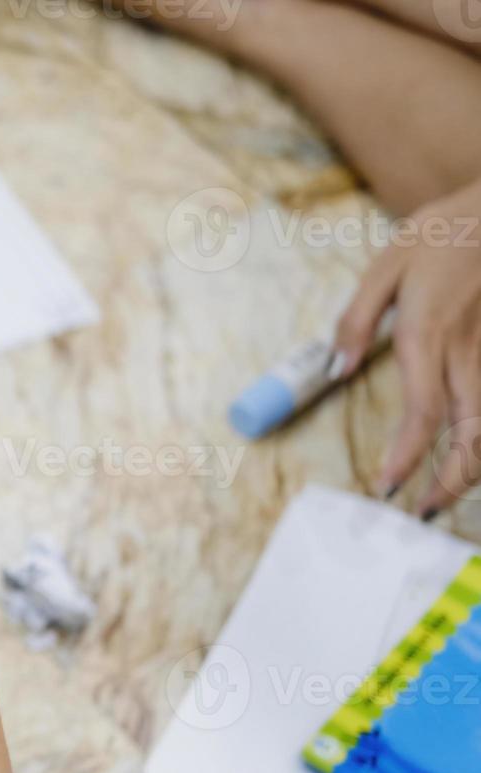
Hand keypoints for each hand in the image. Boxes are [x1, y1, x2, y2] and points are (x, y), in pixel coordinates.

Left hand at [333, 177, 480, 517]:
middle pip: (471, 431)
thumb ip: (358, 320)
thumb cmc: (447, 230)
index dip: (408, 454)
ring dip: (475, 464)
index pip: (423, 410)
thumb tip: (337, 368)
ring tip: (446, 493)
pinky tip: (470, 451)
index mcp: (432, 332)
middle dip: (452, 479)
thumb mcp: (387, 264)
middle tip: (424, 511)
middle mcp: (471, 349)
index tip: (389, 487)